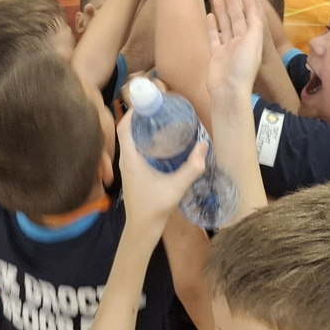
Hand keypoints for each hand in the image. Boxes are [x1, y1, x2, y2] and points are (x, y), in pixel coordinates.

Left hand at [115, 111, 208, 228]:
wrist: (143, 227)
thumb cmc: (155, 207)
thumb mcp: (177, 186)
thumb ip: (192, 167)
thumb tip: (204, 145)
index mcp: (131, 159)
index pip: (124, 128)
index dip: (133, 112)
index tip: (148, 102)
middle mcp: (126, 160)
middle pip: (127, 130)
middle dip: (140, 116)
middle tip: (159, 107)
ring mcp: (128, 166)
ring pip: (131, 139)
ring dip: (142, 127)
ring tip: (160, 118)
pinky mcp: (133, 171)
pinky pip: (135, 147)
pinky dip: (144, 139)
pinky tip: (160, 139)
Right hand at [207, 0, 265, 102]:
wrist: (228, 90)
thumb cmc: (243, 67)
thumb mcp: (253, 43)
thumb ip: (254, 25)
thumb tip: (253, 9)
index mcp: (252, 39)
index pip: (251, 17)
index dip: (248, 4)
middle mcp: (240, 42)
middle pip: (237, 18)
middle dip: (233, 3)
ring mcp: (227, 48)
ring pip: (225, 25)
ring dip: (222, 12)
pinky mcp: (216, 54)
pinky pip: (214, 36)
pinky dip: (212, 26)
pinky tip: (209, 15)